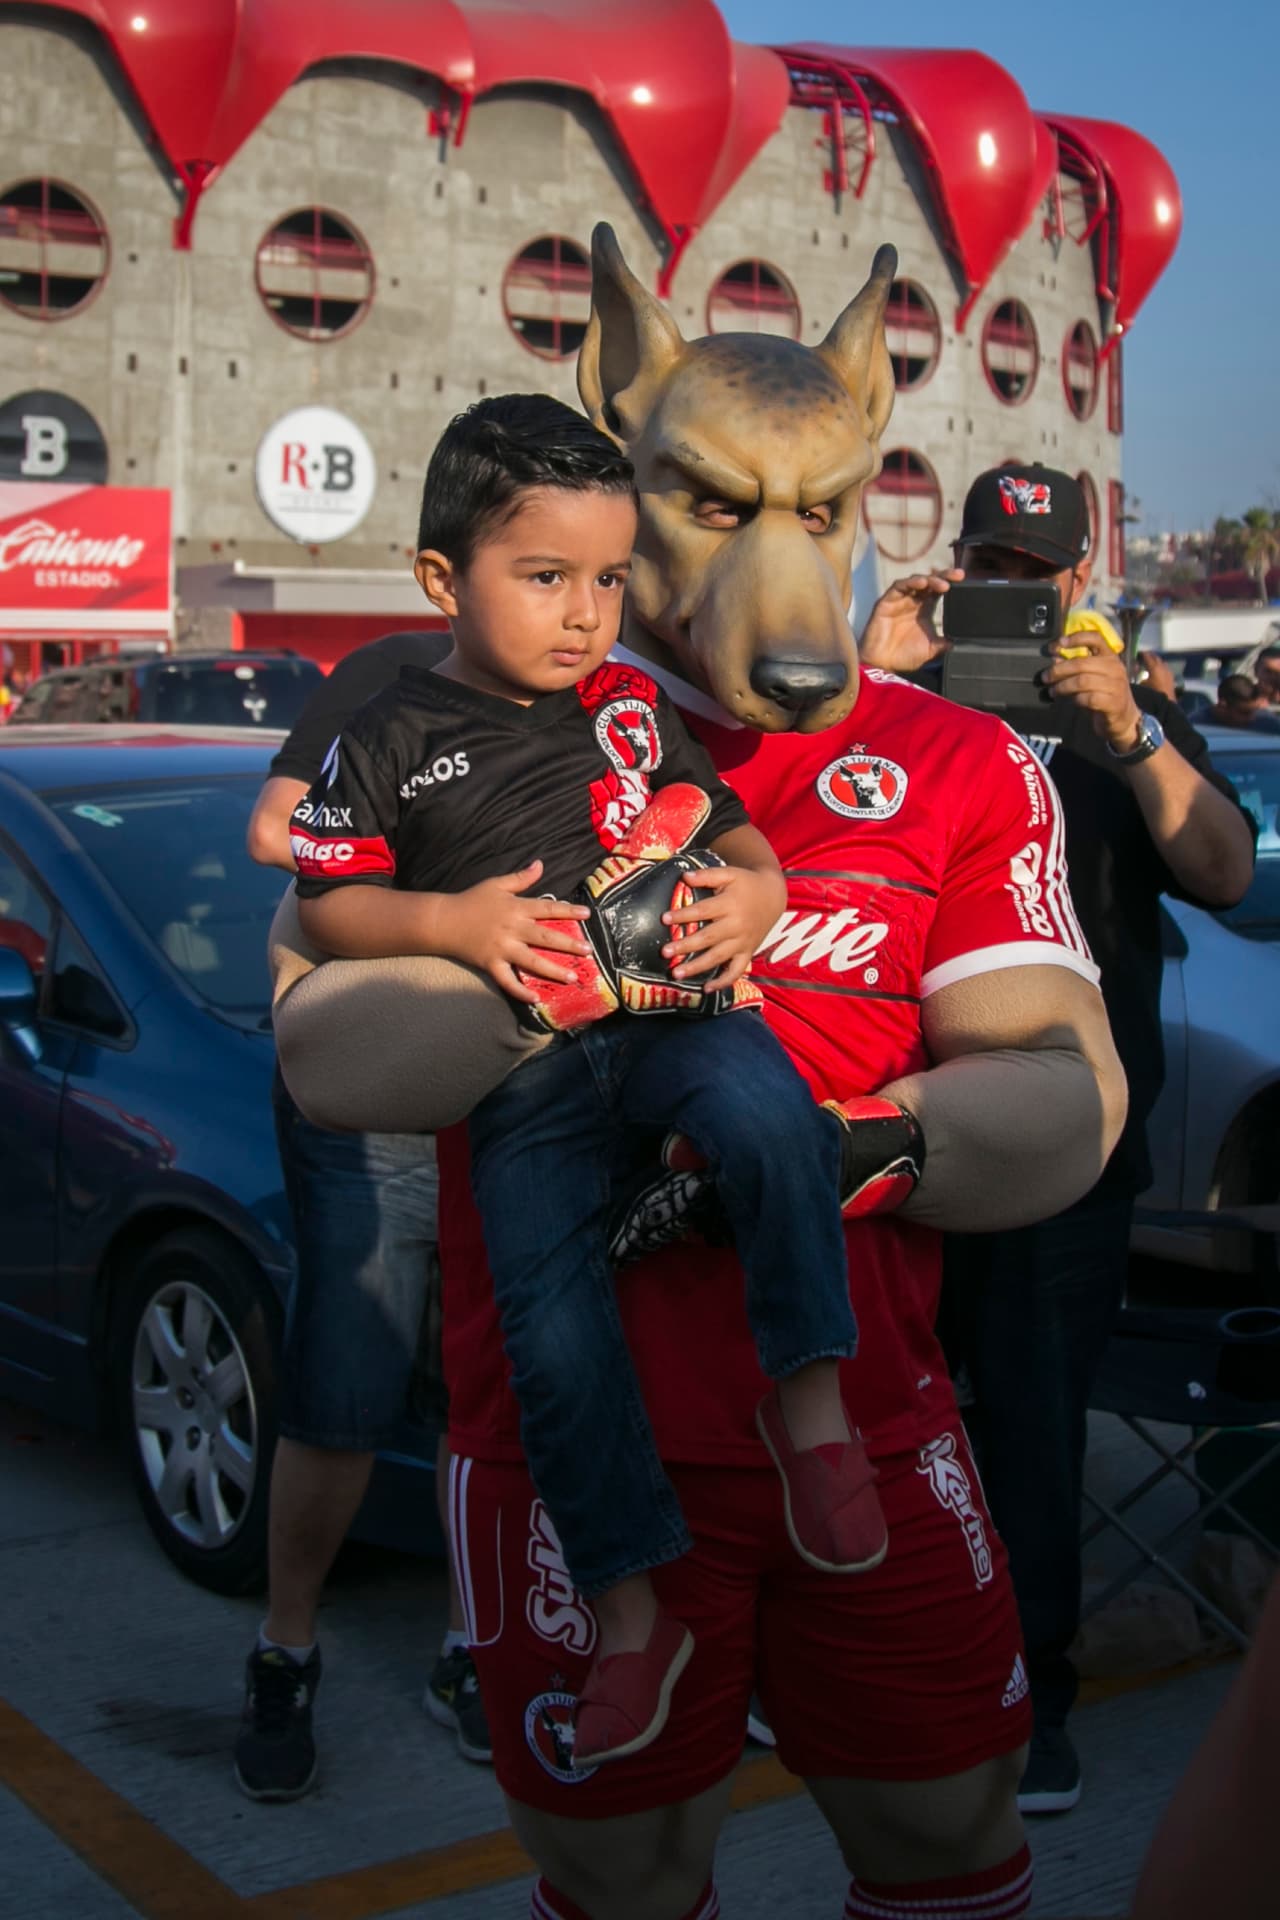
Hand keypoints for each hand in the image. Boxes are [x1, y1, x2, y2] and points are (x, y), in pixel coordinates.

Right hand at [432, 861, 590, 1004]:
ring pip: (532, 962)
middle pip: (546, 937)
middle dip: (569, 944)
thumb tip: (540, 864)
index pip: (547, 909)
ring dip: (553, 971)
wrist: (444, 920)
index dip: (568, 911)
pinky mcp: (491, 964)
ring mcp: (502, 949)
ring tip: (572, 977)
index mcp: (516, 908)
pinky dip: (520, 991)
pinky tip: (535, 999)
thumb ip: (521, 877)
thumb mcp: (496, 884)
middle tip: (588, 951)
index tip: (587, 915)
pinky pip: (507, 981)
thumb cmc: (471, 900)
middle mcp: (512, 929)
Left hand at [661, 864, 780, 989]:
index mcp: (730, 905)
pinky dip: (723, 982)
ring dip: (697, 967)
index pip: (704, 911)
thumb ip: (707, 875)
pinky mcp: (747, 953)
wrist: (773, 896)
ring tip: (676, 973)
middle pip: (708, 938)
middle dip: (686, 946)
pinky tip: (706, 988)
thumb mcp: (730, 873)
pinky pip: (736, 971)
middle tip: (665, 952)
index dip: (684, 915)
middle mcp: (737, 926)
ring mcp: (742, 942)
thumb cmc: (746, 883)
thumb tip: (684, 877)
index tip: (664, 919)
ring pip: (718, 957)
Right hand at [857, 568, 963, 672]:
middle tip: (957, 576)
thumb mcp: (931, 650)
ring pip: (915, 581)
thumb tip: (960, 642)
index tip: (962, 579)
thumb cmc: (903, 656)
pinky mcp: (886, 601)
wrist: (881, 664)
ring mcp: (900, 600)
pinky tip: (921, 583)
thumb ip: (944, 644)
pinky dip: (910, 583)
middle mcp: (913, 601)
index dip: (950, 582)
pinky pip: (898, 587)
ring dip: (930, 579)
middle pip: (930, 581)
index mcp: (925, 609)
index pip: (939, 590)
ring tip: (942, 584)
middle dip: (944, 576)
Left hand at [1042, 632, 1144, 751]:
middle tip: (1045, 677)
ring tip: (1053, 691)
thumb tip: (1055, 658)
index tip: (1059, 643)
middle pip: (1082, 663)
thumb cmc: (1104, 694)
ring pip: (1082, 681)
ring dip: (1063, 686)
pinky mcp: (1113, 703)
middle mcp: (1115, 668)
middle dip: (1059, 670)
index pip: (1096, 638)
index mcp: (1110, 657)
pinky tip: (1071, 700)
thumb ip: (1076, 667)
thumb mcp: (1092, 677)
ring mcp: (1116, 685)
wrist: (1124, 718)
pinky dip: (1075, 699)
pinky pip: (1088, 698)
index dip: (1076, 638)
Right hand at [1139, 650, 1177, 700]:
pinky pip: (1165, 667)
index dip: (1142, 654)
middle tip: (1143, 656)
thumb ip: (1138, 676)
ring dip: (1156, 661)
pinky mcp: (1171, 676)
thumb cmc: (1152, 694)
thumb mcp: (1141, 685)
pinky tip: (1157, 671)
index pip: (1147, 656)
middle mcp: (1162, 666)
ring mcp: (1168, 671)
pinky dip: (1160, 667)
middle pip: (1155, 657)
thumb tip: (1136, 670)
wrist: (1166, 702)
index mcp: (1154, 667)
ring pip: (1161, 662)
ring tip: (1150, 663)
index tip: (1138, 653)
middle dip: (1150, 656)